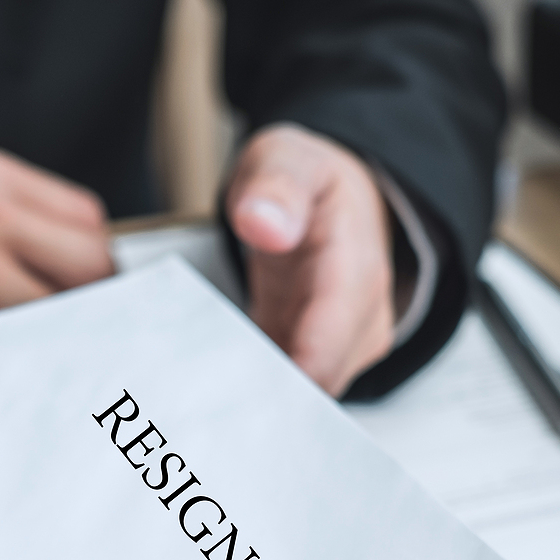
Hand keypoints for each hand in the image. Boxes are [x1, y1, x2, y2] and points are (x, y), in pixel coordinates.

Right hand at [0, 141, 113, 358]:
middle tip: (73, 338)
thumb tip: (61, 267)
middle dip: (89, 307)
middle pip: (89, 263)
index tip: (92, 299)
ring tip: (23, 359)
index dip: (95, 267)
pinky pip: (7, 346)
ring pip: (55, 313)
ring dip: (47, 342)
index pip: (86, 219)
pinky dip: (7, 363)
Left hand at [227, 123, 395, 395]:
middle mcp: (359, 320)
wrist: (337, 200)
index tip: (238, 391)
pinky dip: (257, 394)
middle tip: (200, 399)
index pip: (328, 342)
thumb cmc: (311, 182)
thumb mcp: (288, 159)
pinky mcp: (320, 362)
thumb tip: (263, 224)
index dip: (287, 375)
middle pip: (316, 381)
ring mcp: (343, 346)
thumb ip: (276, 188)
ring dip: (258, 399)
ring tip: (203, 395)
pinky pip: (292, 393)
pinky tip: (217, 393)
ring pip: (304, 396)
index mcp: (355, 269)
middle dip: (264, 395)